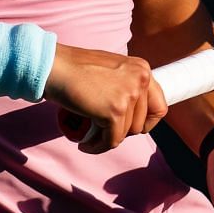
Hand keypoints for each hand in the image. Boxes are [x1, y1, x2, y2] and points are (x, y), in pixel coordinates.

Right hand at [45, 45, 167, 154]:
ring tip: (90, 135)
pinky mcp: (114, 111)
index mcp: (142, 69)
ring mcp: (129, 95)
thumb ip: (126, 86)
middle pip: (140, 124)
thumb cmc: (75, 69)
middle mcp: (141, 79)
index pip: (159, 107)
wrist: (53, 66)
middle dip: (121, 131)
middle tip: (102, 129)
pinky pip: (111, 140)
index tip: (129, 129)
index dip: (146, 123)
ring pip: (125, 134)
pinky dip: (97, 146)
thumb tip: (132, 115)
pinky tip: (85, 145)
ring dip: (106, 138)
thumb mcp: (112, 70)